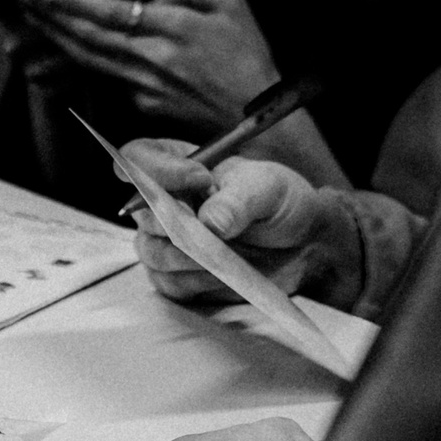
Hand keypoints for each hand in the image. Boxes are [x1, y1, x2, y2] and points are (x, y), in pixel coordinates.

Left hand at [21, 0, 281, 134]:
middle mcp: (151, 60)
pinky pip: (109, 76)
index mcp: (173, 29)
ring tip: (32, 19)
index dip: (71, 3)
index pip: (109, 14)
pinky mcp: (143, 105)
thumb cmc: (250, 59)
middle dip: (50, 18)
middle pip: (86, 38)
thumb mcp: (233, 5)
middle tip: (21, 0)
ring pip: (89, 59)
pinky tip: (68, 45)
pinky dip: (86, 60)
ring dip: (57, 39)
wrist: (259, 118)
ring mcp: (143, 87)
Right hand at [123, 141, 364, 307]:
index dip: (155, 169)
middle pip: (140, 212)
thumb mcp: (269, 188)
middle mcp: (166, 203)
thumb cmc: (280, 203)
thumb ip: (239, 200)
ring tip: (224, 256)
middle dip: (176, 224)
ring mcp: (167, 241)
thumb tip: (208, 222)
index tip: (198, 180)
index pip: (140, 156)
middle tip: (213, 231)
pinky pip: (168, 284)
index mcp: (180, 166)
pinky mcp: (177, 276)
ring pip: (151, 252)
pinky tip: (224, 274)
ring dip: (187, 258)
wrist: (301, 243)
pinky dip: (196, 282)